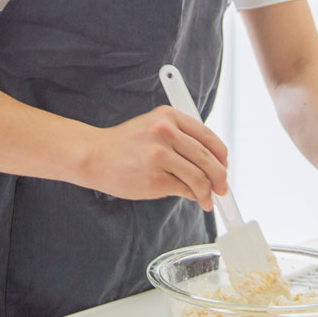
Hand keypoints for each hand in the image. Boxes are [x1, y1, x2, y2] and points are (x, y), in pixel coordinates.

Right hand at [79, 106, 228, 208]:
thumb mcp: (152, 127)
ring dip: (208, 193)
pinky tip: (193, 199)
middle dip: (220, 177)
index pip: (208, 137)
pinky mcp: (155, 178)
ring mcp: (160, 155)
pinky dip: (193, 196)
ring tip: (207, 200)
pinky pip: (185, 189)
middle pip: (208, 158)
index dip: (221, 156)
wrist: (93, 156)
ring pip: (199, 177)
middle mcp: (166, 132)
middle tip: (222, 188)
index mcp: (169, 116)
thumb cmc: (123, 145)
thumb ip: (180, 139)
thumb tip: (212, 164)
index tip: (224, 166)